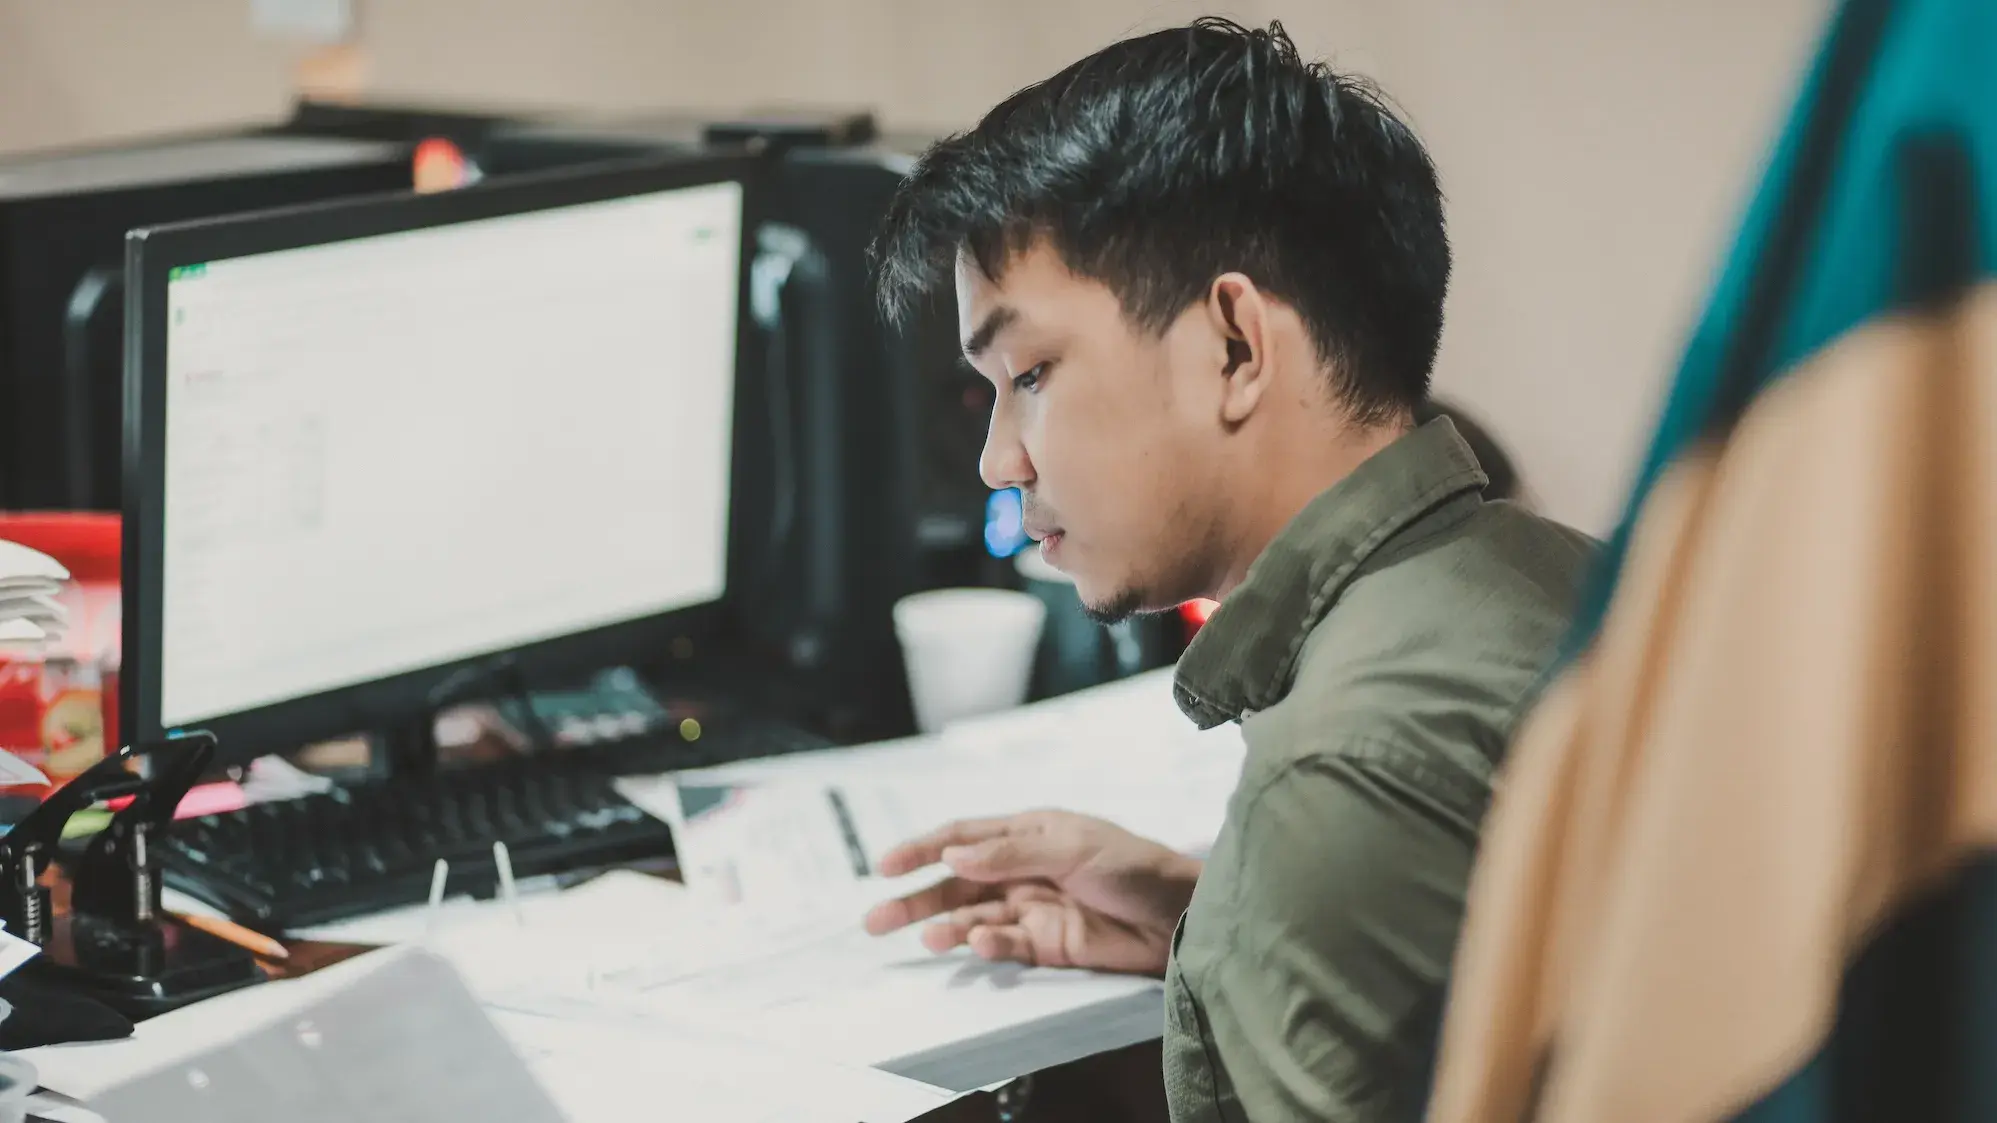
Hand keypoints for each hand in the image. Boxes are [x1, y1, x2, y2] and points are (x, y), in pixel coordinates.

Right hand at [861, 810, 1201, 976]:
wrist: (1180, 915)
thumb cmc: (1132, 866)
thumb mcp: (1071, 846)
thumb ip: (1010, 852)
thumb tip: (953, 854)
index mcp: (1027, 832)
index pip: (962, 837)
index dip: (921, 850)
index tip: (884, 867)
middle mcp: (1022, 869)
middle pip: (956, 883)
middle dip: (916, 899)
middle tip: (875, 920)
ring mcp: (1033, 907)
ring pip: (973, 917)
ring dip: (948, 927)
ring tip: (927, 938)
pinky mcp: (1048, 945)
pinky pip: (1006, 945)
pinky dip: (989, 947)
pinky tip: (981, 945)